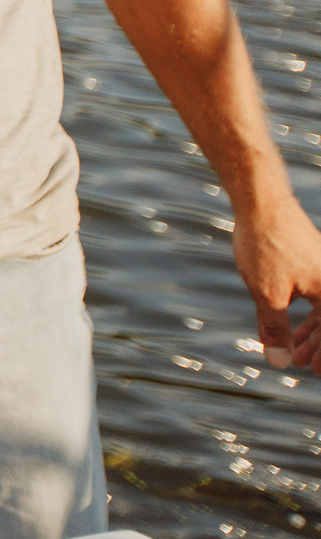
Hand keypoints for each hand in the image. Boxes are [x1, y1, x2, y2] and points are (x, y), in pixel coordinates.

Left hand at [238, 197, 320, 369]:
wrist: (262, 204)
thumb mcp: (267, 294)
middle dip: (318, 346)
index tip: (313, 372)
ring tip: (294, 349)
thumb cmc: (266, 246)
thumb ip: (275, 329)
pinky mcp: (316, 263)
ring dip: (311, 332)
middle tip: (303, 365)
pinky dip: (307, 313)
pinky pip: (318, 296)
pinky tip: (292, 323)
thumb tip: (280, 362)